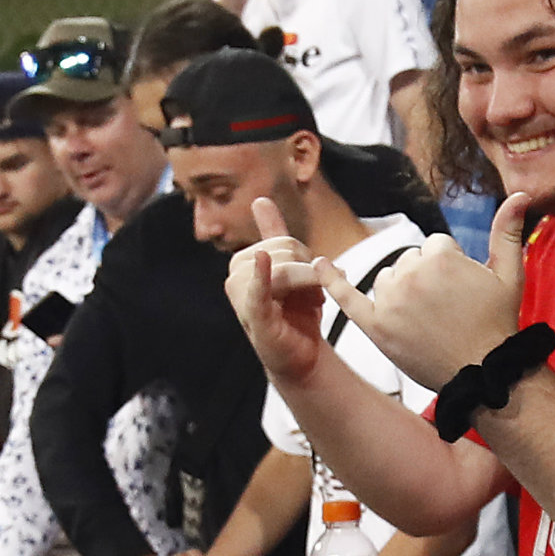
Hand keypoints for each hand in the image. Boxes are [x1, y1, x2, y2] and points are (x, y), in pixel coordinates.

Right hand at [229, 211, 339, 388]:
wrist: (301, 356)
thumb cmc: (294, 313)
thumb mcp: (289, 269)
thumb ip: (273, 235)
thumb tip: (259, 199)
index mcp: (243, 261)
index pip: (283, 241)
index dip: (307, 258)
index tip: (316, 279)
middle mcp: (236, 276)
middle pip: (286, 252)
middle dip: (310, 271)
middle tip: (318, 295)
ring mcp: (242, 296)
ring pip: (285, 269)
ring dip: (311, 284)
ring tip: (316, 303)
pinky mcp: (253, 316)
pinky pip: (258, 291)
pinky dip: (261, 276)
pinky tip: (262, 260)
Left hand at [329, 193, 531, 384]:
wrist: (485, 372)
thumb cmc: (499, 323)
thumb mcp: (510, 274)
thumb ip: (508, 231)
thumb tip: (521, 194)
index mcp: (440, 258)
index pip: (434, 247)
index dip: (450, 268)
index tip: (463, 292)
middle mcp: (410, 275)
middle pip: (408, 261)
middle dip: (425, 279)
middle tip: (447, 309)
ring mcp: (390, 302)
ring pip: (386, 279)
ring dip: (400, 291)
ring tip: (427, 318)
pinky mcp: (376, 327)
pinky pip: (348, 298)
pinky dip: (330, 280)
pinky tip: (316, 264)